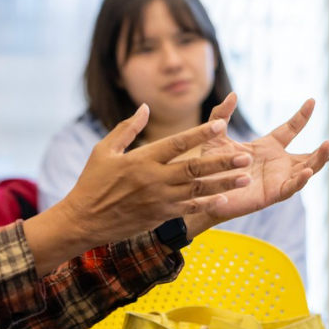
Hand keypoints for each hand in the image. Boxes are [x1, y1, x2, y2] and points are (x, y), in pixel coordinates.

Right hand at [24, 104, 252, 273]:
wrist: (84, 220)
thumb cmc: (91, 182)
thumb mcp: (104, 151)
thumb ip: (127, 129)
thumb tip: (144, 108)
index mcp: (140, 160)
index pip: (176, 143)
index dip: (199, 134)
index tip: (220, 125)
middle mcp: (153, 179)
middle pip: (194, 168)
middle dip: (222, 162)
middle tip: (245, 157)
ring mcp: (158, 199)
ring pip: (197, 189)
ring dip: (223, 183)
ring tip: (244, 178)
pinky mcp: (159, 215)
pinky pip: (188, 207)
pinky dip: (207, 203)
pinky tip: (224, 199)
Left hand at [184, 94, 328, 234]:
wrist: (200, 193)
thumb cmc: (209, 167)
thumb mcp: (215, 137)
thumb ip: (221, 115)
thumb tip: (232, 94)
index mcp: (268, 148)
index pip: (291, 129)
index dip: (302, 116)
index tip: (312, 101)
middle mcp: (277, 163)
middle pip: (311, 154)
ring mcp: (277, 179)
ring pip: (307, 169)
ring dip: (320, 158)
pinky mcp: (271, 194)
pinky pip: (291, 188)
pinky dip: (300, 180)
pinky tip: (308, 171)